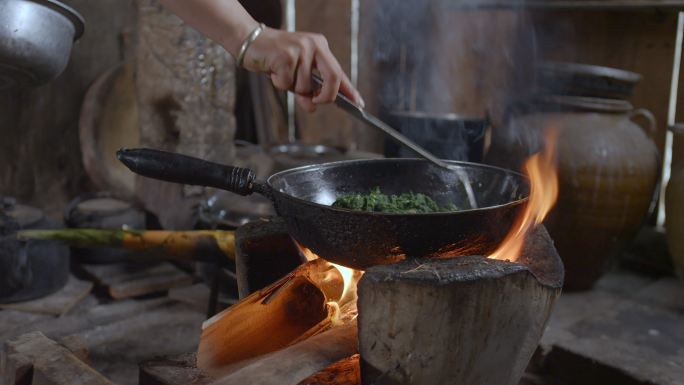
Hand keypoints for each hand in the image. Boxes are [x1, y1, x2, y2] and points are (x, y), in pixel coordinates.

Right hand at [242, 27, 363, 111]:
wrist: (249, 40)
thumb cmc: (274, 57)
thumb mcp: (294, 75)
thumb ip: (307, 90)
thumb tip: (312, 106)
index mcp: (320, 47)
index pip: (339, 72)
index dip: (349, 90)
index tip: (359, 104)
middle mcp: (314, 46)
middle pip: (332, 78)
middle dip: (325, 96)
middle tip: (314, 101)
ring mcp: (300, 49)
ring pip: (305, 86)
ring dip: (291, 87)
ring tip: (281, 73)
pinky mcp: (286, 56)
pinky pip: (287, 83)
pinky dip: (279, 83)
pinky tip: (273, 71)